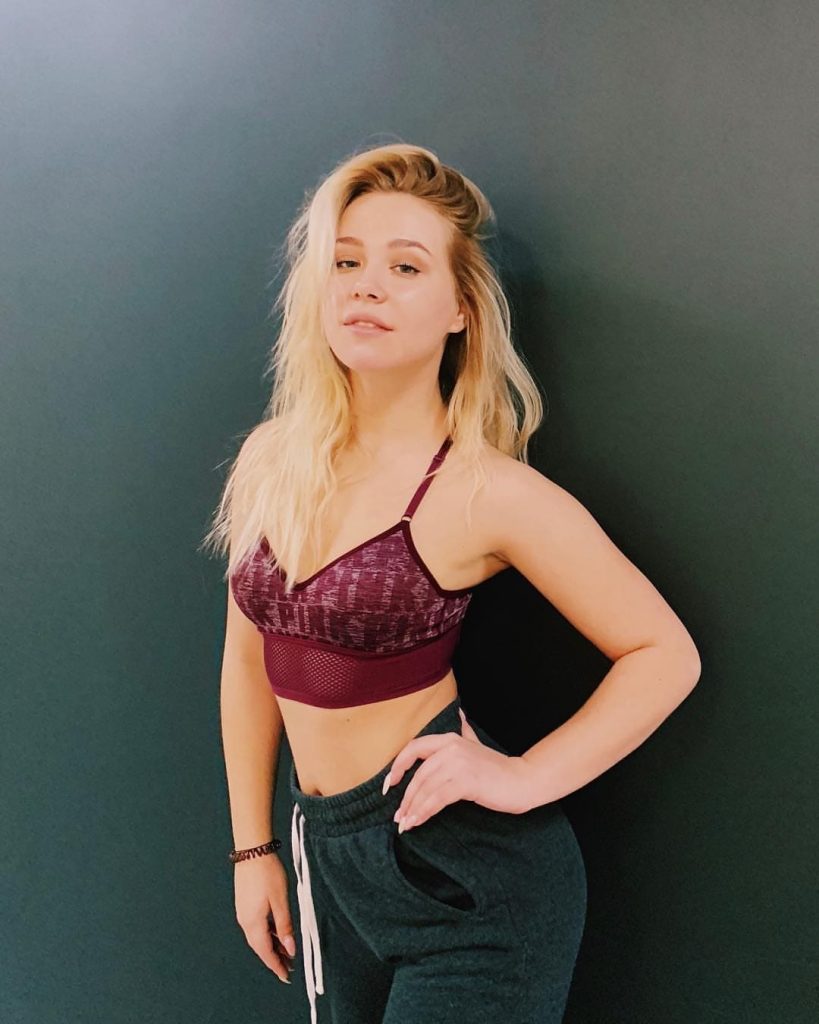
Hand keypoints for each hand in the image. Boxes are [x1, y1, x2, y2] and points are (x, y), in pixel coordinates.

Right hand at [234, 853, 296, 983]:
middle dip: (274, 958)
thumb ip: (285, 926)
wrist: (252, 850)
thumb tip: (290, 948)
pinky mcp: (244, 904)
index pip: (265, 951)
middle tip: (289, 967)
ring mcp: (243, 912)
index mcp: (253, 923)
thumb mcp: (281, 900)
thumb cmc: (267, 873)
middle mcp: (244, 921)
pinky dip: (267, 933)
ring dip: (271, 945)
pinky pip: (256, 926)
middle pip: (260, 946)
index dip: (275, 965)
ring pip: (258, 936)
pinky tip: (276, 932)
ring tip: (286, 952)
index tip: (285, 976)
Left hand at [384, 707, 532, 829]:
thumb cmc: (497, 768)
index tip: (388, 785)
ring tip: (405, 824)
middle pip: (418, 774)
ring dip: (413, 809)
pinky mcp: (466, 782)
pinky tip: (418, 822)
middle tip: (398, 816)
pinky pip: (437, 799)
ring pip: (426, 788)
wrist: (522, 780)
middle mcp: (451, 748)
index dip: (397, 766)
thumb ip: (465, 731)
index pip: (413, 748)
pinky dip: (424, 812)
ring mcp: (459, 764)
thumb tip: (460, 714)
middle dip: (405, 798)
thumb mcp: (477, 745)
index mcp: (449, 739)